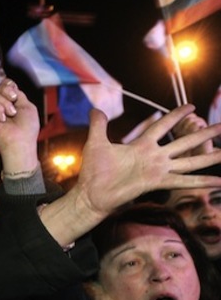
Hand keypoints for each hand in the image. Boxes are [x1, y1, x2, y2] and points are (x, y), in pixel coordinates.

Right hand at [0, 78, 40, 175]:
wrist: (20, 140)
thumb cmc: (27, 127)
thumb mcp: (27, 105)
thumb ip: (18, 94)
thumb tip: (10, 86)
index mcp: (13, 102)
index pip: (6, 85)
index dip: (8, 84)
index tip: (14, 89)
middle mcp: (2, 105)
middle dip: (7, 90)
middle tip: (13, 99)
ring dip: (5, 103)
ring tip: (11, 114)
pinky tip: (2, 119)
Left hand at [39, 105, 220, 246]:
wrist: (91, 194)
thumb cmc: (93, 171)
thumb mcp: (96, 143)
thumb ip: (99, 125)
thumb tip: (95, 109)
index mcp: (141, 145)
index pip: (162, 125)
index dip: (176, 115)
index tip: (191, 106)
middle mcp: (154, 157)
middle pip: (184, 141)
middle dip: (203, 133)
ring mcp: (157, 170)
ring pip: (189, 161)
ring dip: (209, 157)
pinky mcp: (156, 182)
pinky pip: (182, 181)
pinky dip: (201, 182)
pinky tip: (218, 182)